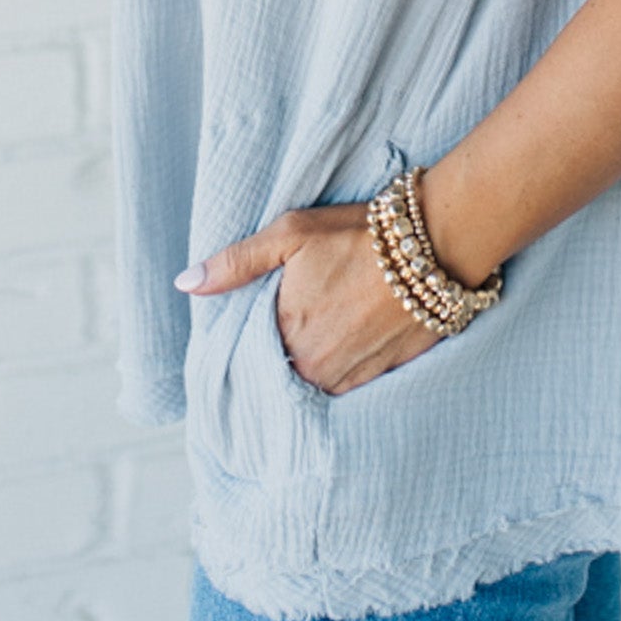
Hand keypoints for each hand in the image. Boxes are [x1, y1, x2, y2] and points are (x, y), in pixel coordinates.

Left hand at [173, 202, 441, 394]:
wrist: (434, 246)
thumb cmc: (358, 234)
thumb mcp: (290, 233)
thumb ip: (236, 263)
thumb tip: (186, 283)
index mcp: (285, 334)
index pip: (248, 355)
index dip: (250, 339)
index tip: (259, 322)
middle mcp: (314, 367)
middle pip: (282, 373)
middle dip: (280, 353)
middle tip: (298, 320)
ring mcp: (350, 378)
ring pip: (314, 383)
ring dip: (312, 365)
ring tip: (322, 331)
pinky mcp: (382, 379)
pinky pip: (348, 388)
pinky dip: (342, 371)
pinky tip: (348, 342)